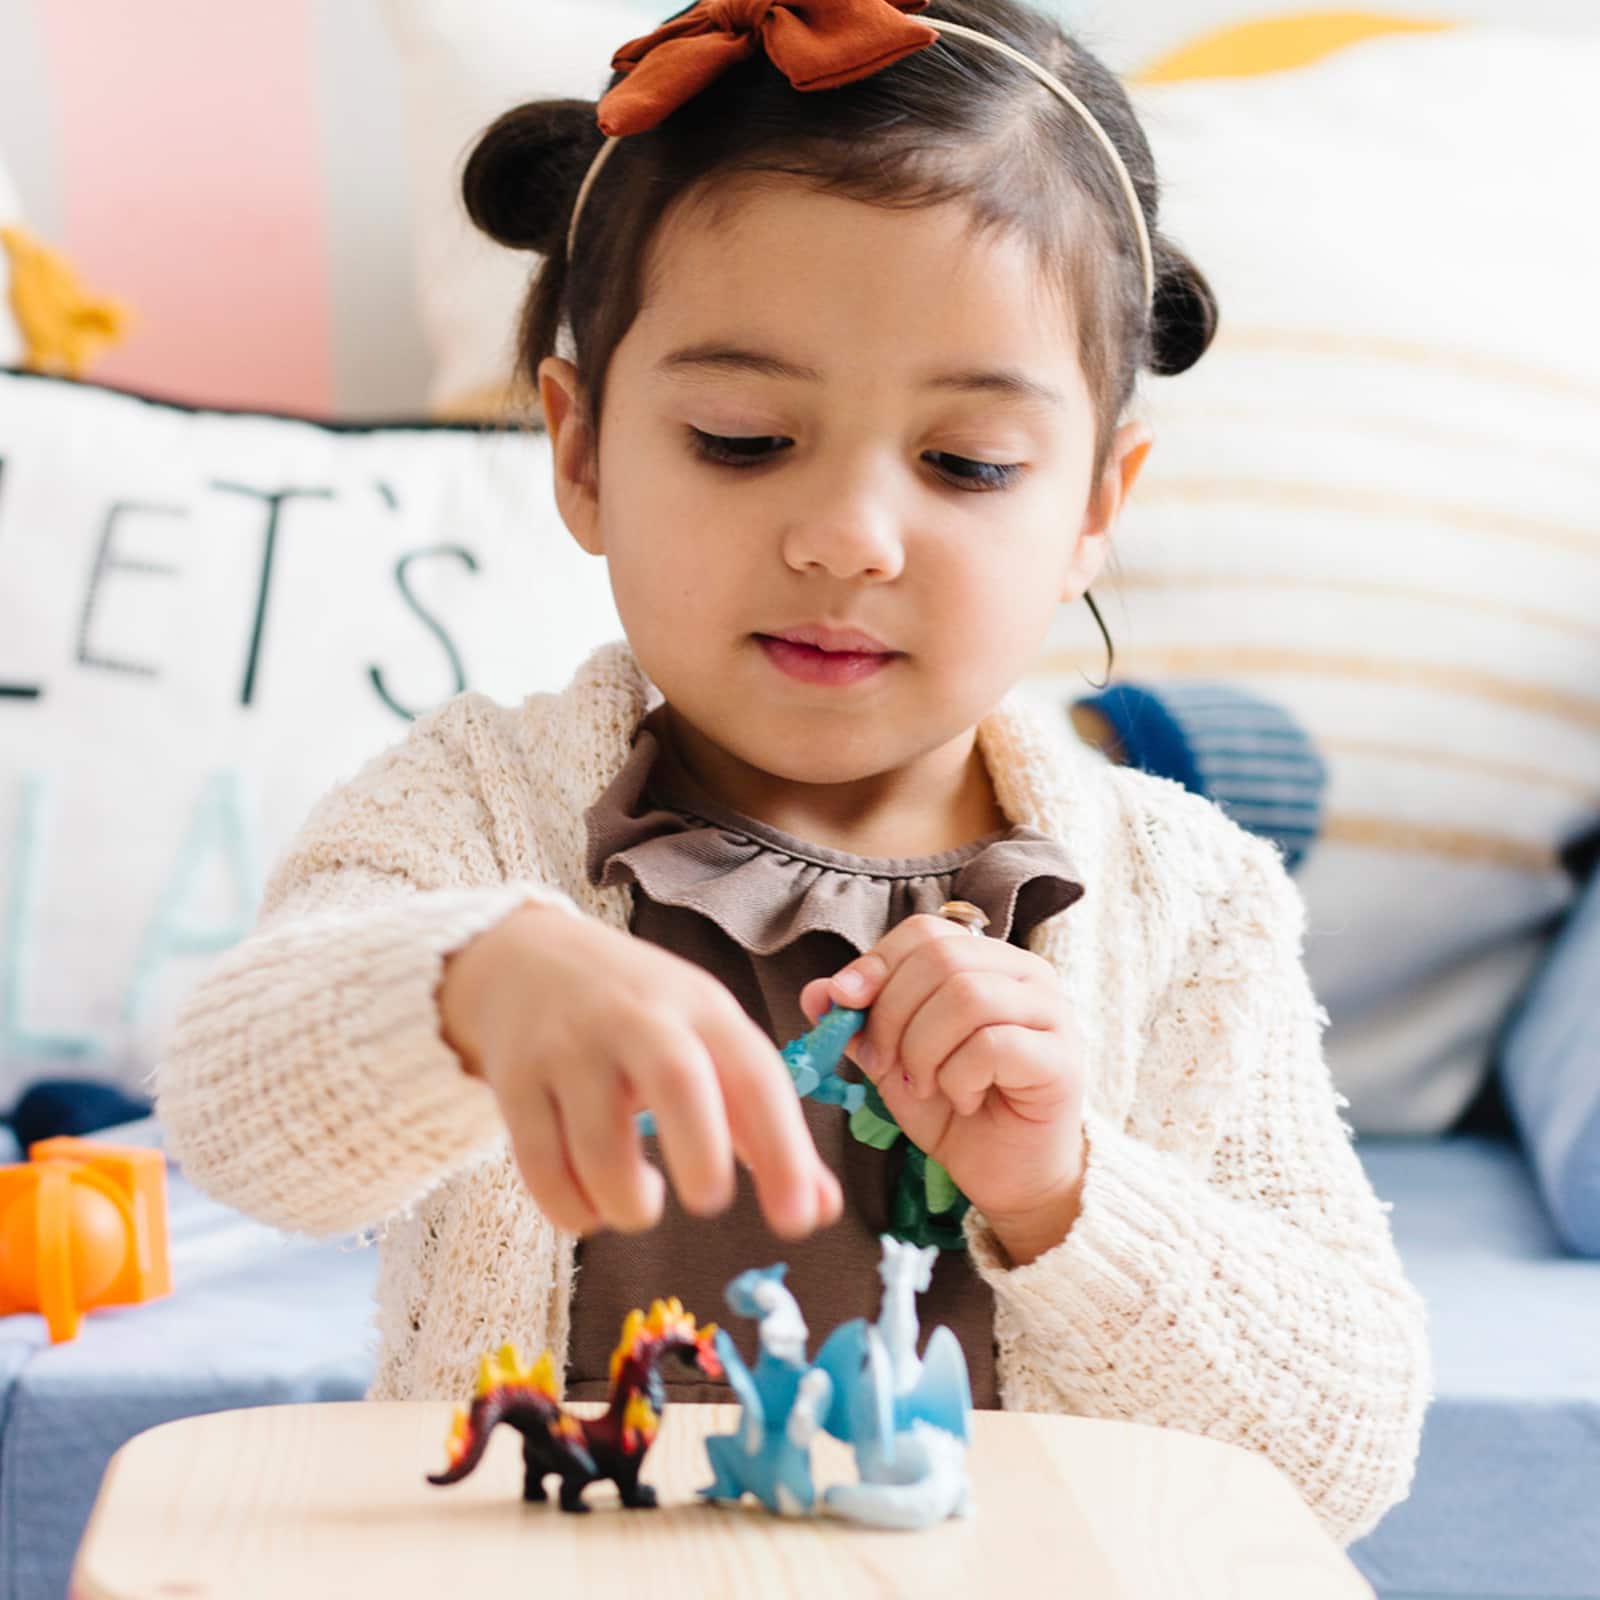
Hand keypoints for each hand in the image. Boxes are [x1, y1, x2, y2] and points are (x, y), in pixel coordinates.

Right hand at [439, 903, 841, 1239]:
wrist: (528, 960)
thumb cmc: (641, 1015)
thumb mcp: (708, 1040)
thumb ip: (760, 1124)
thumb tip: (819, 1207)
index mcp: (702, 1009)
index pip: (756, 1073)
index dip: (785, 1149)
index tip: (800, 1219)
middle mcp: (638, 1019)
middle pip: (678, 1082)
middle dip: (702, 1155)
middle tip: (709, 1201)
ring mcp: (571, 1047)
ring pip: (599, 1141)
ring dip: (626, 1200)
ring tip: (643, 1203)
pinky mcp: (515, 1079)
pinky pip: (539, 1164)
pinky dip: (570, 1207)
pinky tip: (590, 1204)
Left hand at [799, 914, 1087, 1264]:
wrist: (1006, 1176)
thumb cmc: (954, 1110)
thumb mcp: (893, 1060)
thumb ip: (861, 1022)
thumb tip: (818, 992)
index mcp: (987, 960)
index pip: (925, 932)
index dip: (877, 963)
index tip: (845, 1004)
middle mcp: (1027, 974)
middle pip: (941, 959)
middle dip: (893, 1015)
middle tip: (884, 1066)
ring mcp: (1051, 1013)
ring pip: (967, 997)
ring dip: (924, 1049)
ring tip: (925, 1086)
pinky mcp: (1061, 1059)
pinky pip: (992, 1045)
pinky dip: (958, 1077)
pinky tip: (963, 1100)